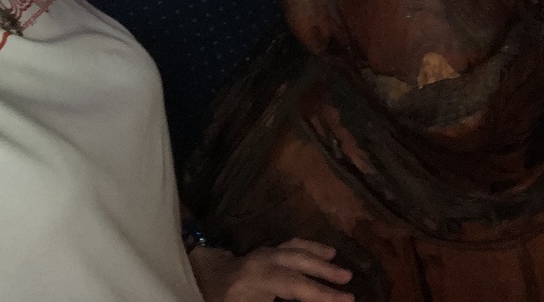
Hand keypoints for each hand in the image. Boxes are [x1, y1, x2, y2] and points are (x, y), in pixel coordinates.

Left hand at [188, 237, 354, 301]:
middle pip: (298, 263)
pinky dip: (306, 247)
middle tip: (350, 280)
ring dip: (318, 255)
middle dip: (325, 273)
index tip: (349, 300)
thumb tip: (303, 296)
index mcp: (256, 279)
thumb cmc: (219, 298)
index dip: (323, 294)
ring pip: (294, 249)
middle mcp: (260, 261)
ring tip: (339, 261)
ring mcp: (259, 254)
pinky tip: (320, 251)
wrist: (193, 285)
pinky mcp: (259, 253)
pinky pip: (287, 245)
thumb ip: (278, 298)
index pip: (296, 285)